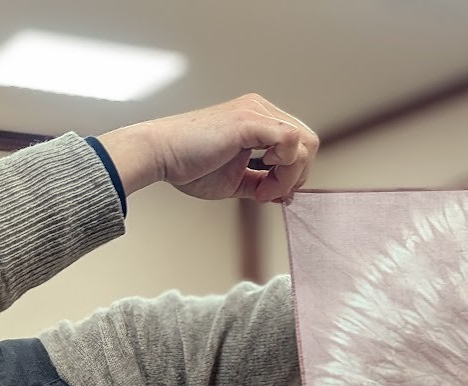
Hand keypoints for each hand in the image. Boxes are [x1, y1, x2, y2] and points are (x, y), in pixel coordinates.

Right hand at [98, 94, 319, 202]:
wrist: (158, 156)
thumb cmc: (189, 166)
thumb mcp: (237, 180)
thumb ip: (263, 183)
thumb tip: (288, 194)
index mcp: (258, 119)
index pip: (300, 145)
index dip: (293, 175)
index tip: (268, 193)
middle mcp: (260, 109)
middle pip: (309, 143)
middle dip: (296, 176)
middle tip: (268, 194)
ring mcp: (255, 111)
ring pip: (304, 144)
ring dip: (288, 176)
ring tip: (261, 191)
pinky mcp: (249, 120)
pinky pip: (290, 140)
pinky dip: (284, 167)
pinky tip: (261, 175)